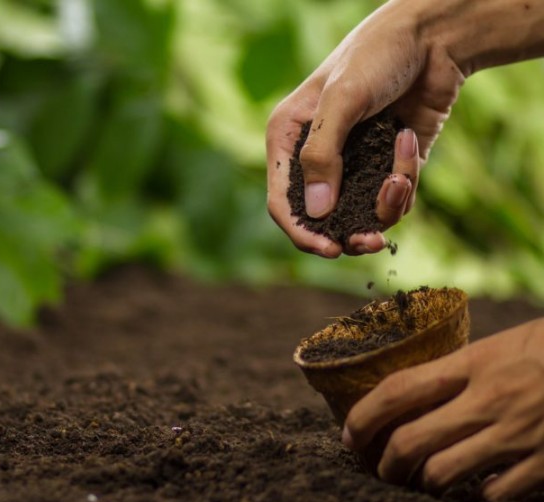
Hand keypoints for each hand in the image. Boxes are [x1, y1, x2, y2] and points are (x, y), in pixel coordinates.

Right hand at [266, 0, 463, 256]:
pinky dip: (405, 181)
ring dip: (385, 205)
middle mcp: (317, 156)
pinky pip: (392, 198)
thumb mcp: (342, 101)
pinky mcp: (387, 165)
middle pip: (321, 219)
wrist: (435, 37)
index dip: (301, 232)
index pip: (283, 202)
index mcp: (289, 139)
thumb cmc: (377, 55)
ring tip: (399, 176)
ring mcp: (353, 164)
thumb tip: (316, 213)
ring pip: (360, 215)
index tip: (329, 249)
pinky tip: (408, 144)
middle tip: (372, 241)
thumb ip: (322, 156)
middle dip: (348, 233)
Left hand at [343, 319, 543, 500]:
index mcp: (477, 363)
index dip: (363, 416)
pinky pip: (493, 495)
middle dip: (384, 462)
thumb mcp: (506, 345)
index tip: (348, 434)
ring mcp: (520, 435)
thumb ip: (462, 369)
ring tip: (422, 482)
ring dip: (423, 483)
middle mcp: (492, 399)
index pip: (399, 390)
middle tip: (380, 468)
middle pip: (410, 441)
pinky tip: (474, 490)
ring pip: (442, 474)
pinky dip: (475, 496)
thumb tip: (413, 394)